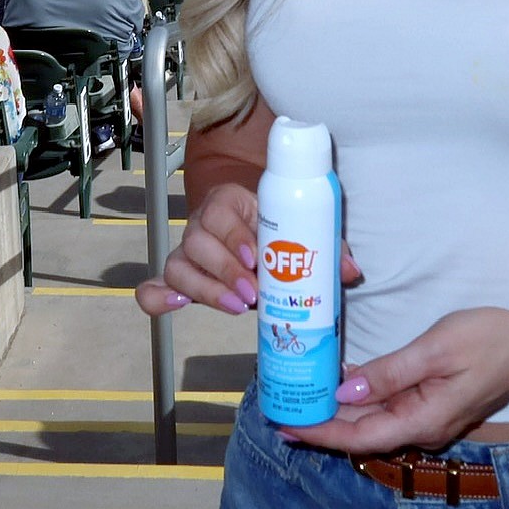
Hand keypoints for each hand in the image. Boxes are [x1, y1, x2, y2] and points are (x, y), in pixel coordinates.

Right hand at [137, 185, 361, 317]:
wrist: (253, 226)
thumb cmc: (278, 227)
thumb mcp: (299, 229)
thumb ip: (324, 247)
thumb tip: (352, 272)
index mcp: (231, 202)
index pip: (221, 211)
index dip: (234, 235)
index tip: (254, 258)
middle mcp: (203, 224)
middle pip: (197, 241)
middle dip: (224, 270)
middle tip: (252, 294)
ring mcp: (189, 252)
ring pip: (179, 265)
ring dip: (205, 289)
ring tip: (236, 307)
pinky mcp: (182, 278)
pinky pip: (156, 285)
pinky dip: (157, 297)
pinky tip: (173, 307)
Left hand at [283, 307, 508, 454]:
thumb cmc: (489, 340)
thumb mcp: (435, 349)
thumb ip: (390, 372)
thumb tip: (347, 390)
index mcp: (421, 420)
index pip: (358, 437)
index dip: (319, 432)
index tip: (284, 425)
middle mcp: (421, 426)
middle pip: (360, 432)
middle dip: (319, 422)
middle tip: (278, 406)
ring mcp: (426, 416)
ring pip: (371, 418)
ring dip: (337, 408)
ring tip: (298, 393)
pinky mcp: (429, 401)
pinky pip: (386, 404)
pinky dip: (360, 395)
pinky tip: (337, 379)